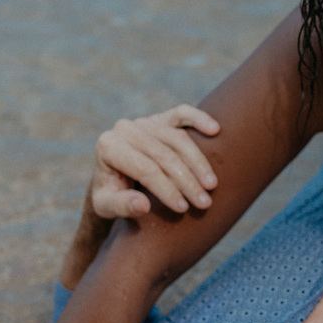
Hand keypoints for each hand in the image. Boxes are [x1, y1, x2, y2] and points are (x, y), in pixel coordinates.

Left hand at [92, 104, 219, 217]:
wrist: (115, 178)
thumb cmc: (112, 195)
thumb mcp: (106, 206)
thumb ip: (121, 206)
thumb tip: (142, 205)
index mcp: (108, 146)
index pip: (144, 168)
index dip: (166, 189)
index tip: (183, 208)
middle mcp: (125, 128)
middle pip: (164, 154)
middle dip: (187, 181)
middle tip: (204, 203)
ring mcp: (144, 121)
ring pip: (178, 139)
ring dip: (198, 163)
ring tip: (212, 185)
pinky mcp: (160, 118)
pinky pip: (182, 113)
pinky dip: (199, 119)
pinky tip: (215, 130)